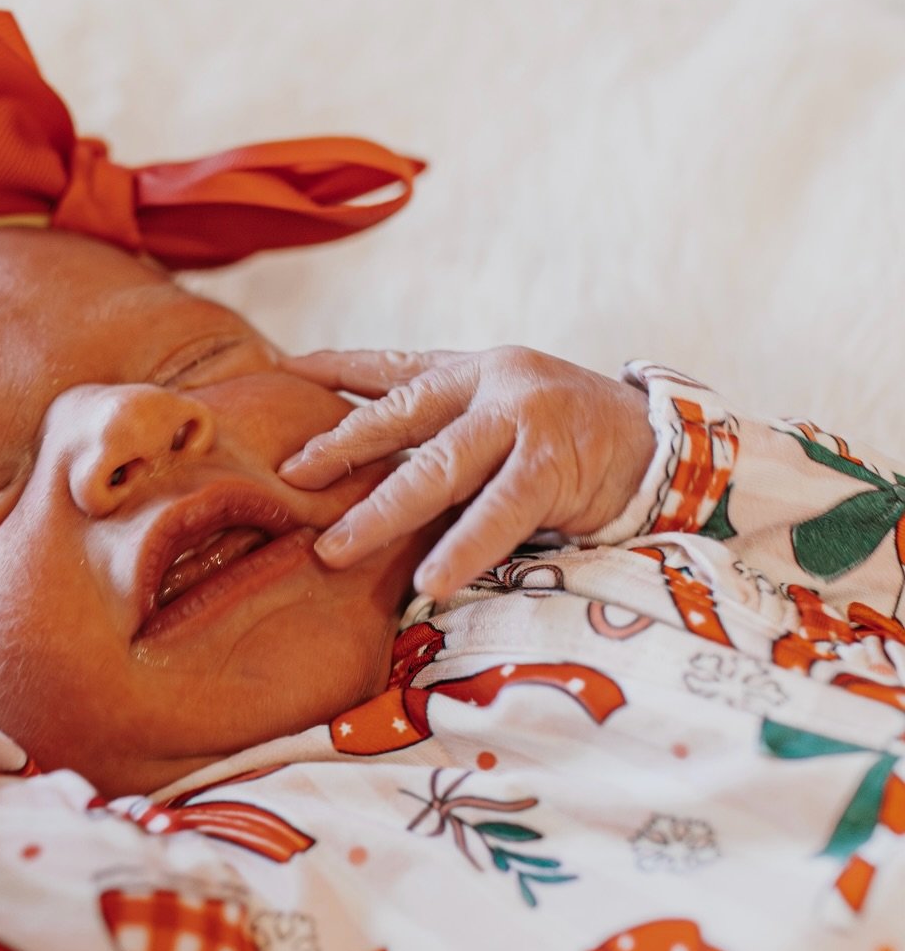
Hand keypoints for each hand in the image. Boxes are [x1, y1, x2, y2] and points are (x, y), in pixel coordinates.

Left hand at [278, 345, 655, 598]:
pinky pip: (499, 513)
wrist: (667, 447)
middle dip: (341, 448)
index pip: (394, 368)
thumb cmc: (574, 443)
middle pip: (402, 416)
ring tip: (335, 550)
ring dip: (383, 513)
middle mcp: (494, 384)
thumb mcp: (504, 420)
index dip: (337, 370)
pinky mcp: (555, 464)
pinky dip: (462, 549)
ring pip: (440, 468)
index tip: (282, 370)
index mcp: (475, 371)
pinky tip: (430, 581)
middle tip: (290, 477)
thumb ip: (447, 435)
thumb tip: (367, 470)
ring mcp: (525, 420)